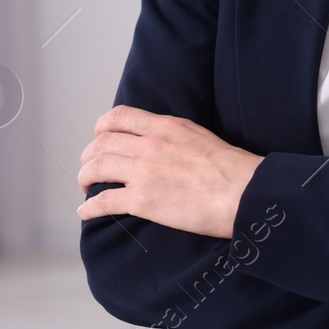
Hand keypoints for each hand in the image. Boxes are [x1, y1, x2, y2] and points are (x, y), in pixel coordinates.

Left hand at [76, 105, 262, 238]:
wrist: (244, 192)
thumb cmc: (232, 169)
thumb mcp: (198, 135)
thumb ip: (173, 135)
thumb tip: (162, 144)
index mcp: (164, 127)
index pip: (118, 117)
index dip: (101, 128)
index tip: (99, 138)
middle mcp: (148, 145)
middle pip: (101, 143)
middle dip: (89, 156)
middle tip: (89, 168)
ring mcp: (143, 172)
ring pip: (96, 168)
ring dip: (85, 178)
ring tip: (85, 187)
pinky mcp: (143, 201)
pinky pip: (104, 201)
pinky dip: (89, 207)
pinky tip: (85, 212)